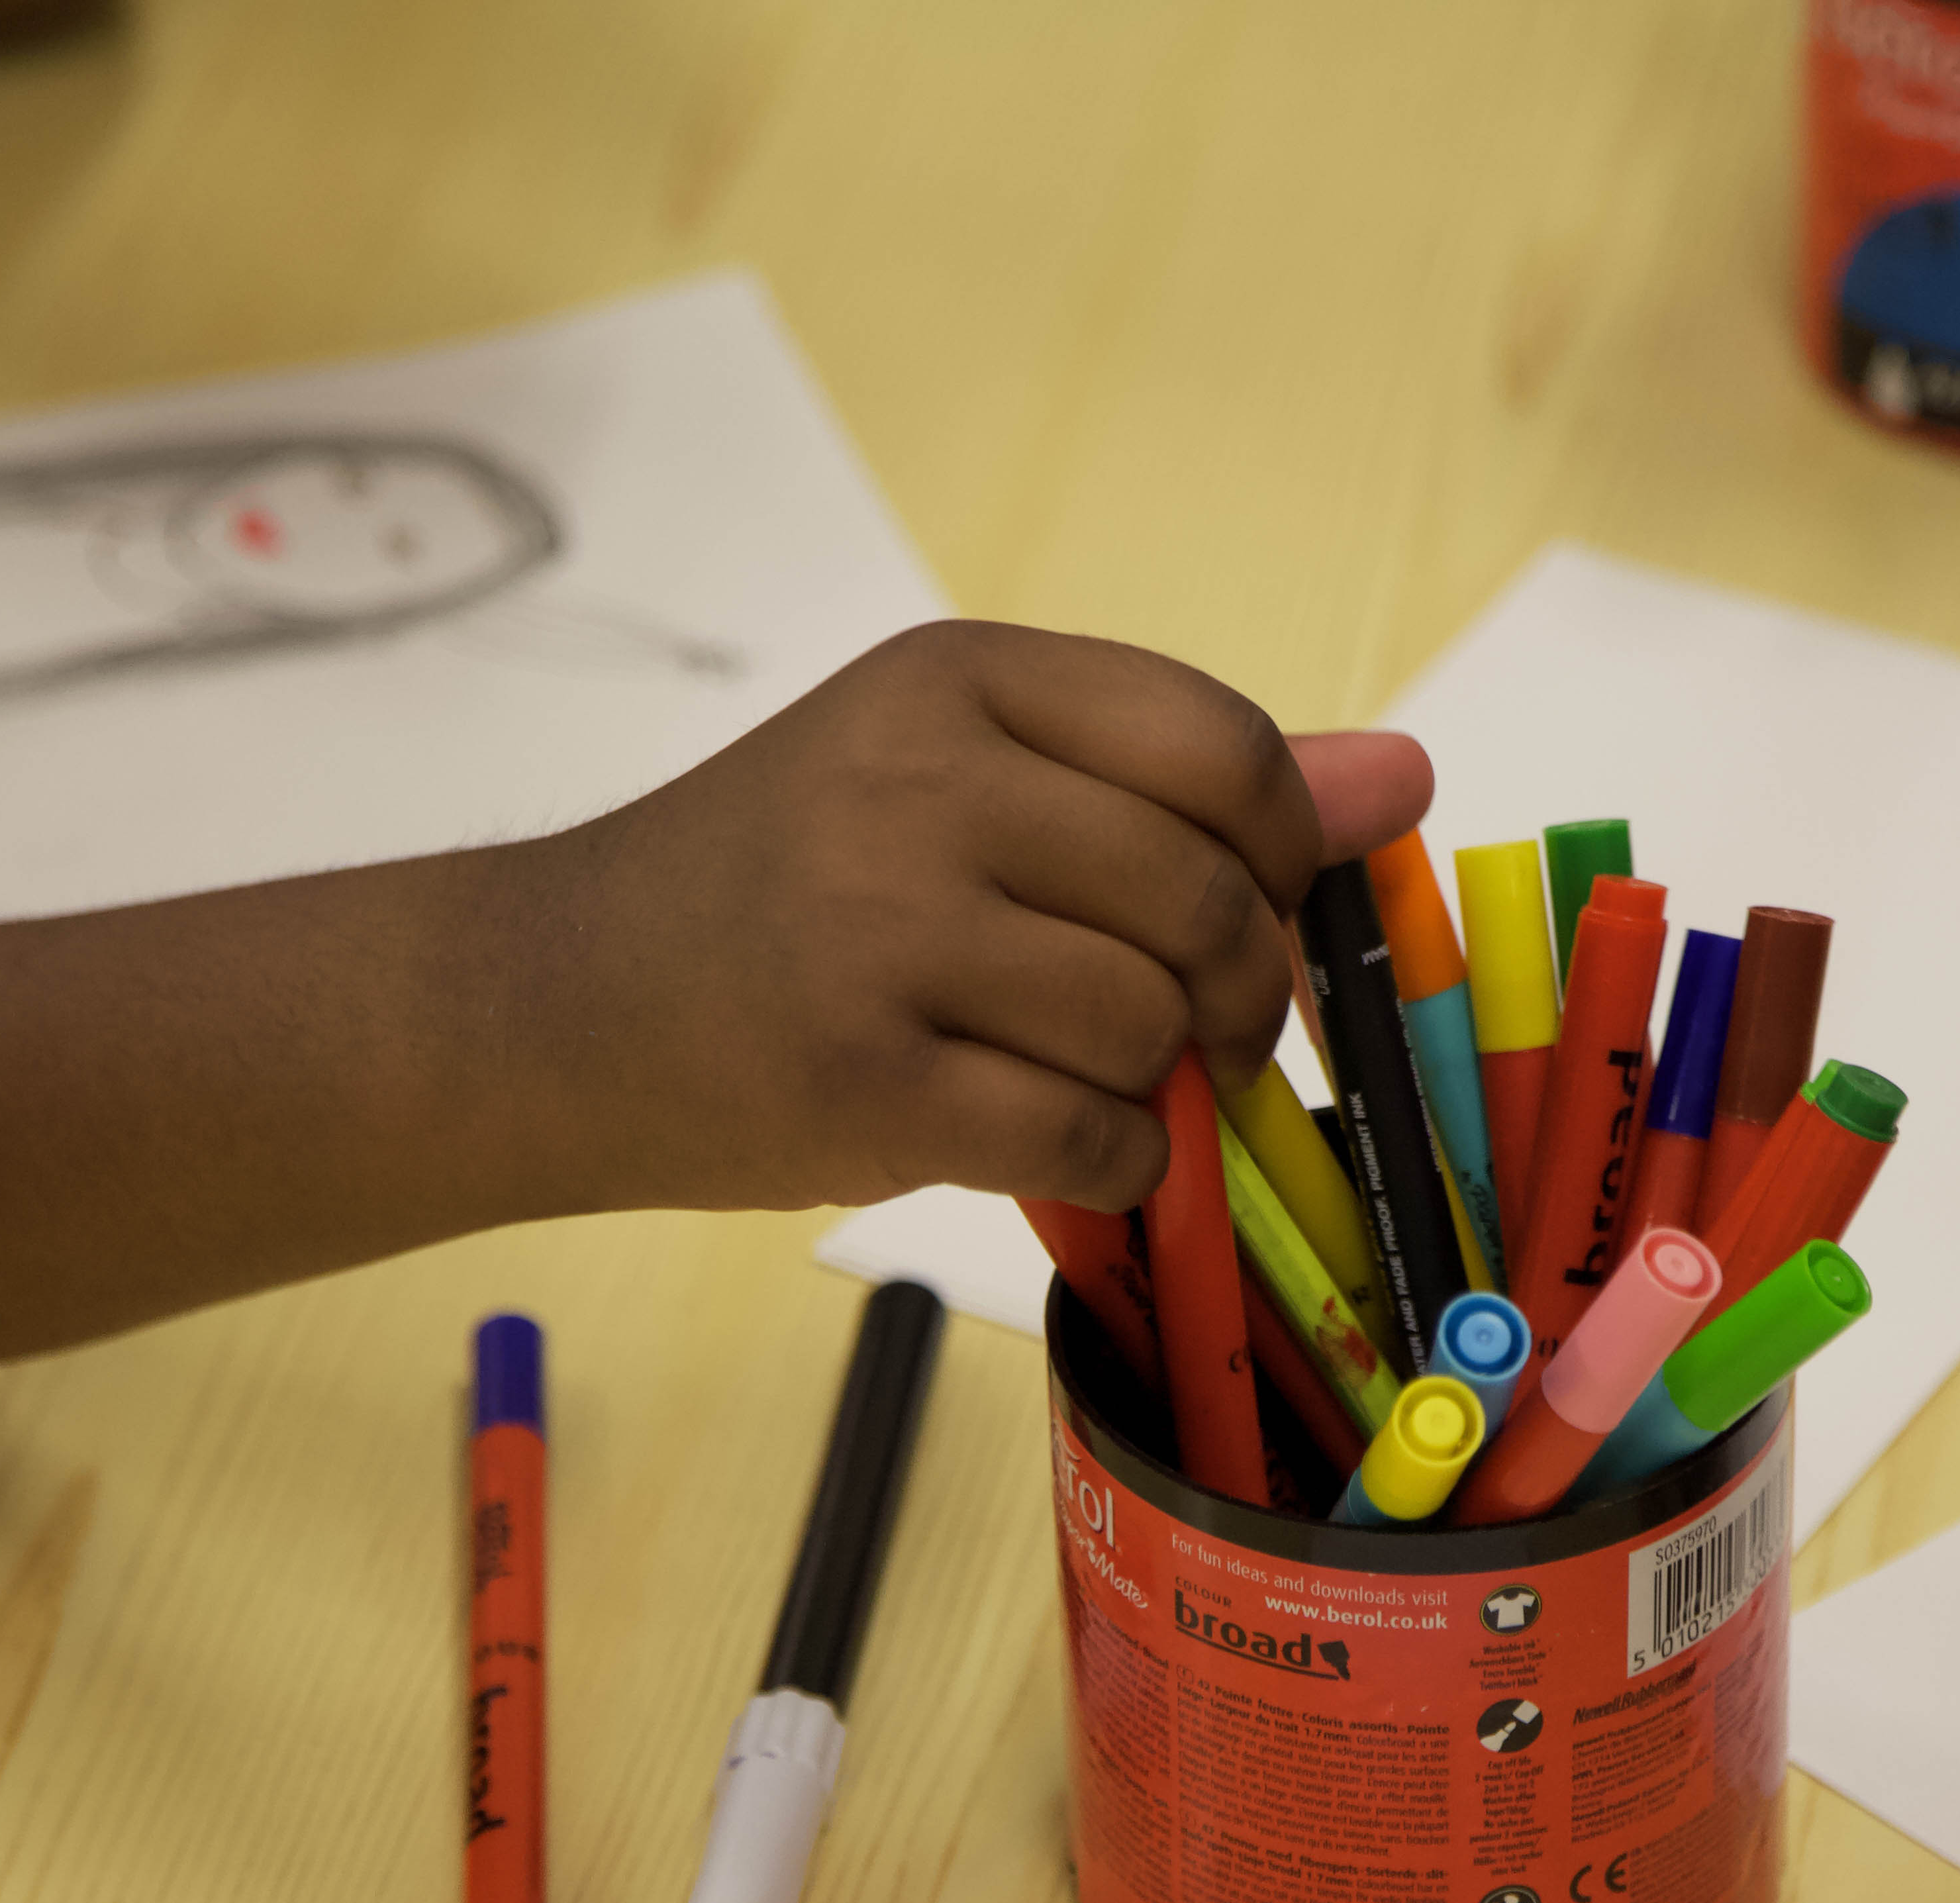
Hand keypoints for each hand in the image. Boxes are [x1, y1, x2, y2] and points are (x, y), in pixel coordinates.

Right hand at [509, 620, 1430, 1216]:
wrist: (551, 1003)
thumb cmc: (781, 891)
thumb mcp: (963, 782)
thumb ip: (1187, 780)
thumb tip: (1408, 775)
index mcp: (957, 685)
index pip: (1217, 748)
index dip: (1280, 852)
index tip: (1253, 909)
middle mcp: (920, 787)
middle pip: (1202, 897)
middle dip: (1240, 991)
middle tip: (1203, 1032)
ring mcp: (883, 934)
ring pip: (1147, 1023)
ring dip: (1157, 1080)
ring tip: (1080, 1073)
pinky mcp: (864, 1081)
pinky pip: (1090, 1133)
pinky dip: (1114, 1161)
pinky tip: (1055, 1140)